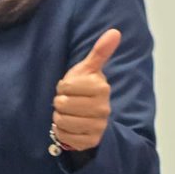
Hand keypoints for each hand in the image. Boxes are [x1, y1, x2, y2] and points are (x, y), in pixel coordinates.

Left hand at [52, 29, 120, 151]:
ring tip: (68, 113)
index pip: (65, 86)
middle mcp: (103, 108)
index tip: (70, 88)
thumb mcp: (89, 69)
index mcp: (102, 88)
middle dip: (60, 102)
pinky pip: (64, 136)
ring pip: (61, 120)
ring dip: (59, 117)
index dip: (63, 87)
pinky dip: (62, 131)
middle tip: (68, 102)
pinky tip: (69, 126)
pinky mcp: (90, 141)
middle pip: (61, 104)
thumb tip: (115, 32)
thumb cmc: (85, 88)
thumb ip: (99, 52)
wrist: (90, 116)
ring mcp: (98, 126)